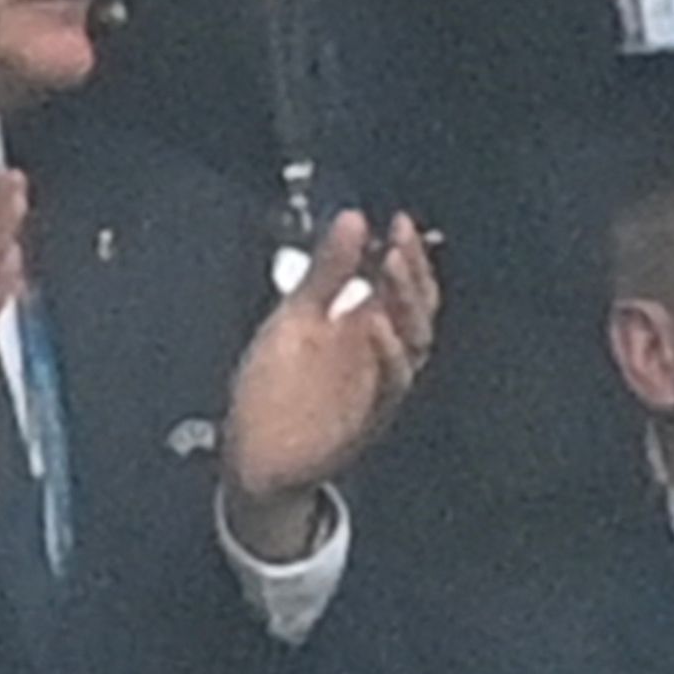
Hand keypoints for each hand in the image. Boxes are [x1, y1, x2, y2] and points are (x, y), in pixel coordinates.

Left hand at [217, 207, 437, 551]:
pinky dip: (387, 353)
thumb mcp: (296, 315)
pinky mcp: (368, 415)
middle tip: (399, 240)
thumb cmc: (276, 390)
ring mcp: (375, 384)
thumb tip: (354, 220)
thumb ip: (326, 271)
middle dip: (412, 273)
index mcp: (363, 327)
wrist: (257, 453)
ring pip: (414, 342)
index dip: (406, 254)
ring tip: (391, 265)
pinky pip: (391, 384)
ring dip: (406, 303)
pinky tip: (375, 323)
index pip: (401, 286)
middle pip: (416, 310)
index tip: (399, 222)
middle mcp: (377, 355)